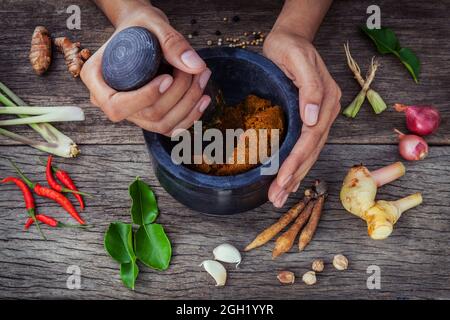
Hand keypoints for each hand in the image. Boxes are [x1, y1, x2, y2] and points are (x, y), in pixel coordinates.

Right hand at [81, 4, 211, 135]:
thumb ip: (172, 43)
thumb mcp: (152, 24)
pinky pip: (170, 127)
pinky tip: (203, 98)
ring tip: (203, 77)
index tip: (168, 78)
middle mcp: (110, 101)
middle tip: (197, 71)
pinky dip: (190, 116)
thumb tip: (196, 67)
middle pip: (147, 115)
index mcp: (96, 80)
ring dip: (189, 105)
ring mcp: (131, 113)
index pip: (116, 106)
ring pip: (162, 124)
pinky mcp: (149, 117)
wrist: (142, 32)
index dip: (145, 98)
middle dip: (179, 95)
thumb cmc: (140, 26)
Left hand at [263, 26, 341, 207]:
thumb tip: (312, 118)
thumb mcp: (297, 59)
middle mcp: (326, 112)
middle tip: (276, 198)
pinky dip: (295, 164)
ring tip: (279, 197)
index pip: (310, 138)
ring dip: (295, 177)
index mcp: (326, 100)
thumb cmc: (290, 46)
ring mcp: (320, 116)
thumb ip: (309, 87)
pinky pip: (304, 146)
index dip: (296, 161)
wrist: (290, 38)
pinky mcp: (309, 118)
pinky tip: (286, 178)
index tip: (282, 180)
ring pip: (309, 153)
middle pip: (311, 151)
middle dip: (294, 176)